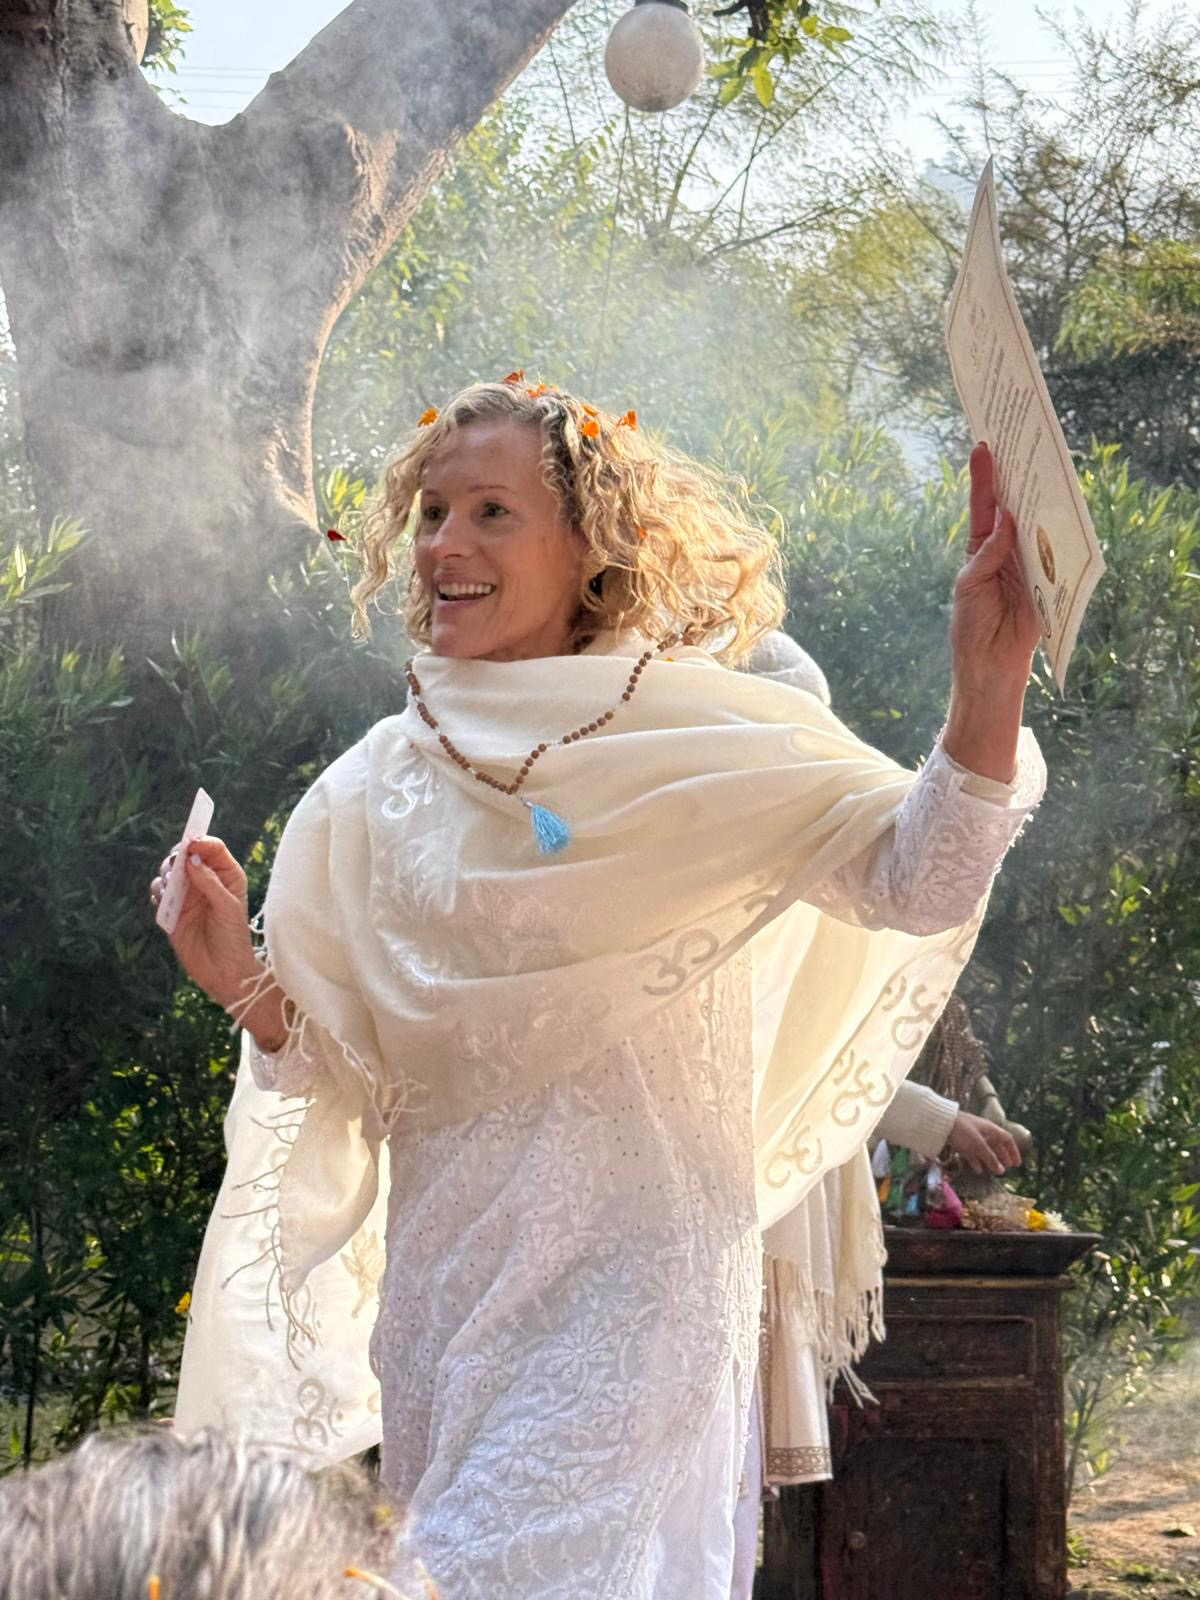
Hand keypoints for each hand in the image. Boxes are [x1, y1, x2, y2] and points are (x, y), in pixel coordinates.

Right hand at [149, 836, 259, 1011]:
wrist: (223, 970)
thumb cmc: (233, 937)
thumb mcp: (227, 907)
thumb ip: (209, 882)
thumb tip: (190, 858)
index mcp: (226, 875)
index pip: (212, 848)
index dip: (200, 842)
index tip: (191, 844)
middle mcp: (205, 880)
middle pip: (186, 855)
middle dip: (178, 856)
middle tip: (175, 866)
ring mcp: (187, 894)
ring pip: (169, 871)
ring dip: (166, 873)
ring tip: (171, 885)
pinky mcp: (172, 909)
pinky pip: (159, 891)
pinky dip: (158, 891)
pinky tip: (164, 898)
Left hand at [947, 1110, 1022, 1175]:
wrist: (941, 1123)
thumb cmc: (963, 1131)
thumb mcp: (979, 1146)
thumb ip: (990, 1158)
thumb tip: (1002, 1170)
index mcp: (991, 1129)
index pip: (1007, 1139)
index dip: (1013, 1151)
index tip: (1017, 1163)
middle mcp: (983, 1131)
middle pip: (996, 1144)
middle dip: (1002, 1156)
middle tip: (1007, 1168)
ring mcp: (971, 1136)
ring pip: (984, 1149)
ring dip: (990, 1160)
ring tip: (994, 1171)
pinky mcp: (961, 1141)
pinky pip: (972, 1152)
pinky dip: (977, 1161)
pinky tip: (978, 1170)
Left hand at [949, 442, 1041, 692]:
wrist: (990, 663)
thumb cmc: (971, 625)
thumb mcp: (971, 584)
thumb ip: (989, 552)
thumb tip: (1006, 516)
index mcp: (981, 547)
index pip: (983, 506)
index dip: (984, 477)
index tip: (982, 446)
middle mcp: (1006, 549)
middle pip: (1013, 506)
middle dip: (1015, 477)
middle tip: (1016, 441)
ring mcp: (1027, 560)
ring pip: (1035, 523)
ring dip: (1037, 499)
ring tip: (1039, 465)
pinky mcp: (1047, 576)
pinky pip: (1054, 549)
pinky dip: (1057, 531)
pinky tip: (1059, 509)